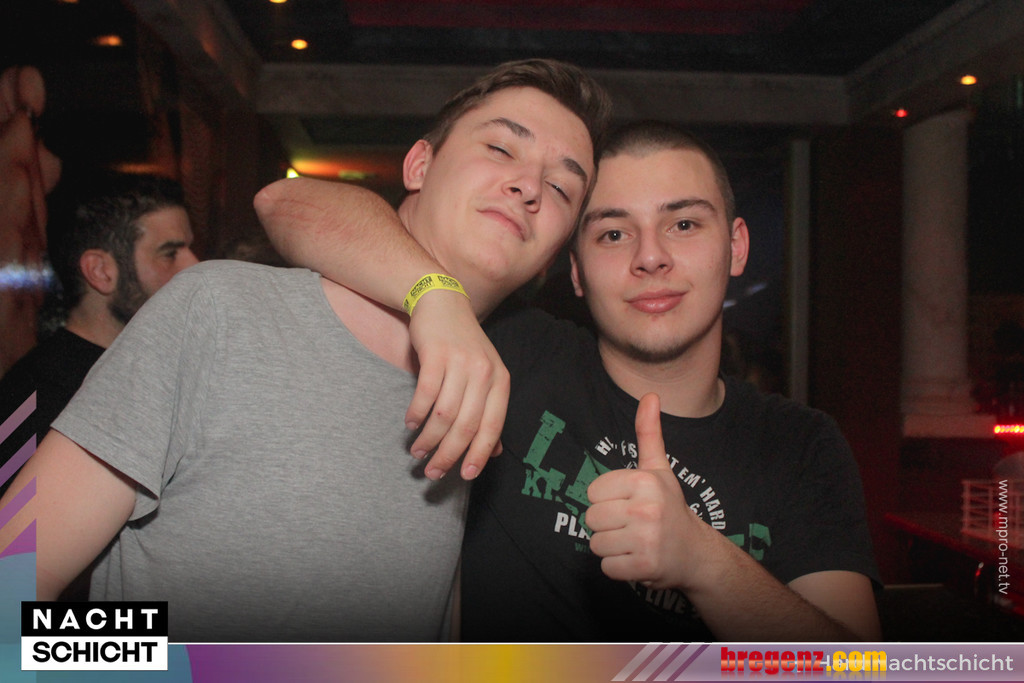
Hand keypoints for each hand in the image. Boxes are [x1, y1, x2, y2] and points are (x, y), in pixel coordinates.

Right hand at [406, 289, 509, 480]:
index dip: (479, 454)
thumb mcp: (485, 376)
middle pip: (466, 425)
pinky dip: (417, 413)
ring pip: (444, 414)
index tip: (466, 476)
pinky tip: (410, 424)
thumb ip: (489, 411)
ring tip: (417, 451)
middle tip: (433, 472)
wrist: (443, 302)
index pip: (493, 426)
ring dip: (428, 438)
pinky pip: (426, 394)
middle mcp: (485, 372)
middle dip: (448, 454)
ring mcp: (461, 362)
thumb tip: (495, 452)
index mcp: (501, 380)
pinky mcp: (437, 354)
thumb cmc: (464, 346)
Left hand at [586, 392, 698, 589]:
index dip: (606, 501)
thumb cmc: (670, 507)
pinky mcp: (644, 566)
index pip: (592, 492)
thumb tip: (650, 394)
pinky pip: (606, 567)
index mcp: (644, 481)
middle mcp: (646, 509)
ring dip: (611, 547)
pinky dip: (618, 568)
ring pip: (596, 544)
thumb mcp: (659, 469)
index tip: (628, 504)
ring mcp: (646, 539)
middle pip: (590, 518)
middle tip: (630, 526)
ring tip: (633, 542)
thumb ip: (648, 433)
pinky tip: (637, 559)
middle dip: (606, 526)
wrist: (695, 553)